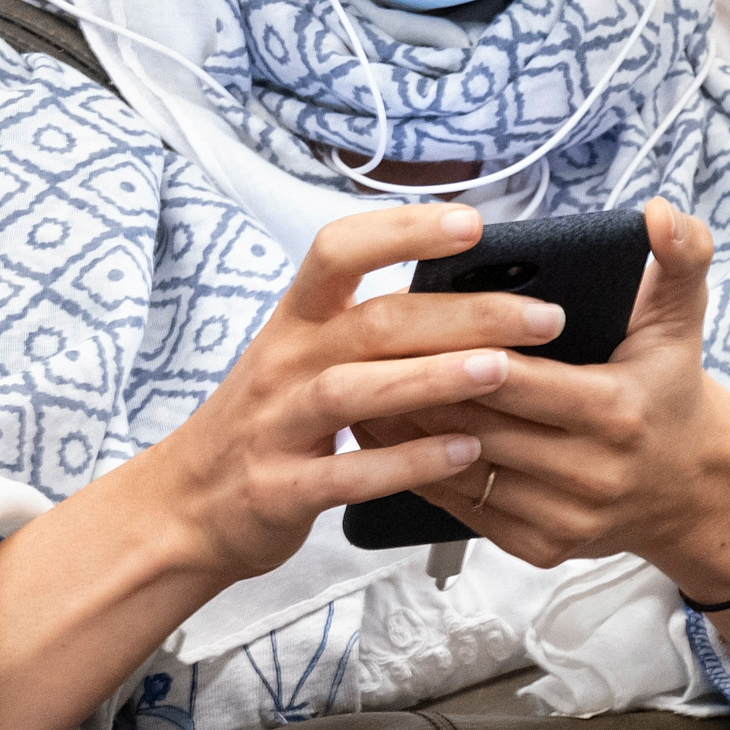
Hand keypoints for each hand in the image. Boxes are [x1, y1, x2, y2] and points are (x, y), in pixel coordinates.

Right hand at [129, 200, 558, 588]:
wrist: (186, 507)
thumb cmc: (263, 425)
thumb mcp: (298, 359)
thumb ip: (365, 330)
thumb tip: (467, 299)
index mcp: (293, 322)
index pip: (338, 250)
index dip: (402, 230)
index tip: (472, 222)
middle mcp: (284, 364)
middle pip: (374, 321)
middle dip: (463, 314)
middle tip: (543, 316)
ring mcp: (278, 426)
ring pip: (355, 390)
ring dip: (433, 377)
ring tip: (504, 372)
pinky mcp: (281, 488)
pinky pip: (348, 473)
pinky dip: (407, 463)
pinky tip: (462, 454)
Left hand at [364, 198, 729, 724]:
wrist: (691, 486)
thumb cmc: (668, 389)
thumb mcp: (684, 319)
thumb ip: (682, 256)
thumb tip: (660, 212)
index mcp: (617, 409)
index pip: (514, 377)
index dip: (456, 349)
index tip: (402, 319)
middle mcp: (593, 473)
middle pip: (477, 423)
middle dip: (416, 387)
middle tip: (355, 352)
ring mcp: (566, 518)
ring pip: (460, 469)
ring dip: (402, 433)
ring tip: (354, 389)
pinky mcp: (542, 547)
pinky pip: (464, 508)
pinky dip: (420, 471)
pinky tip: (385, 438)